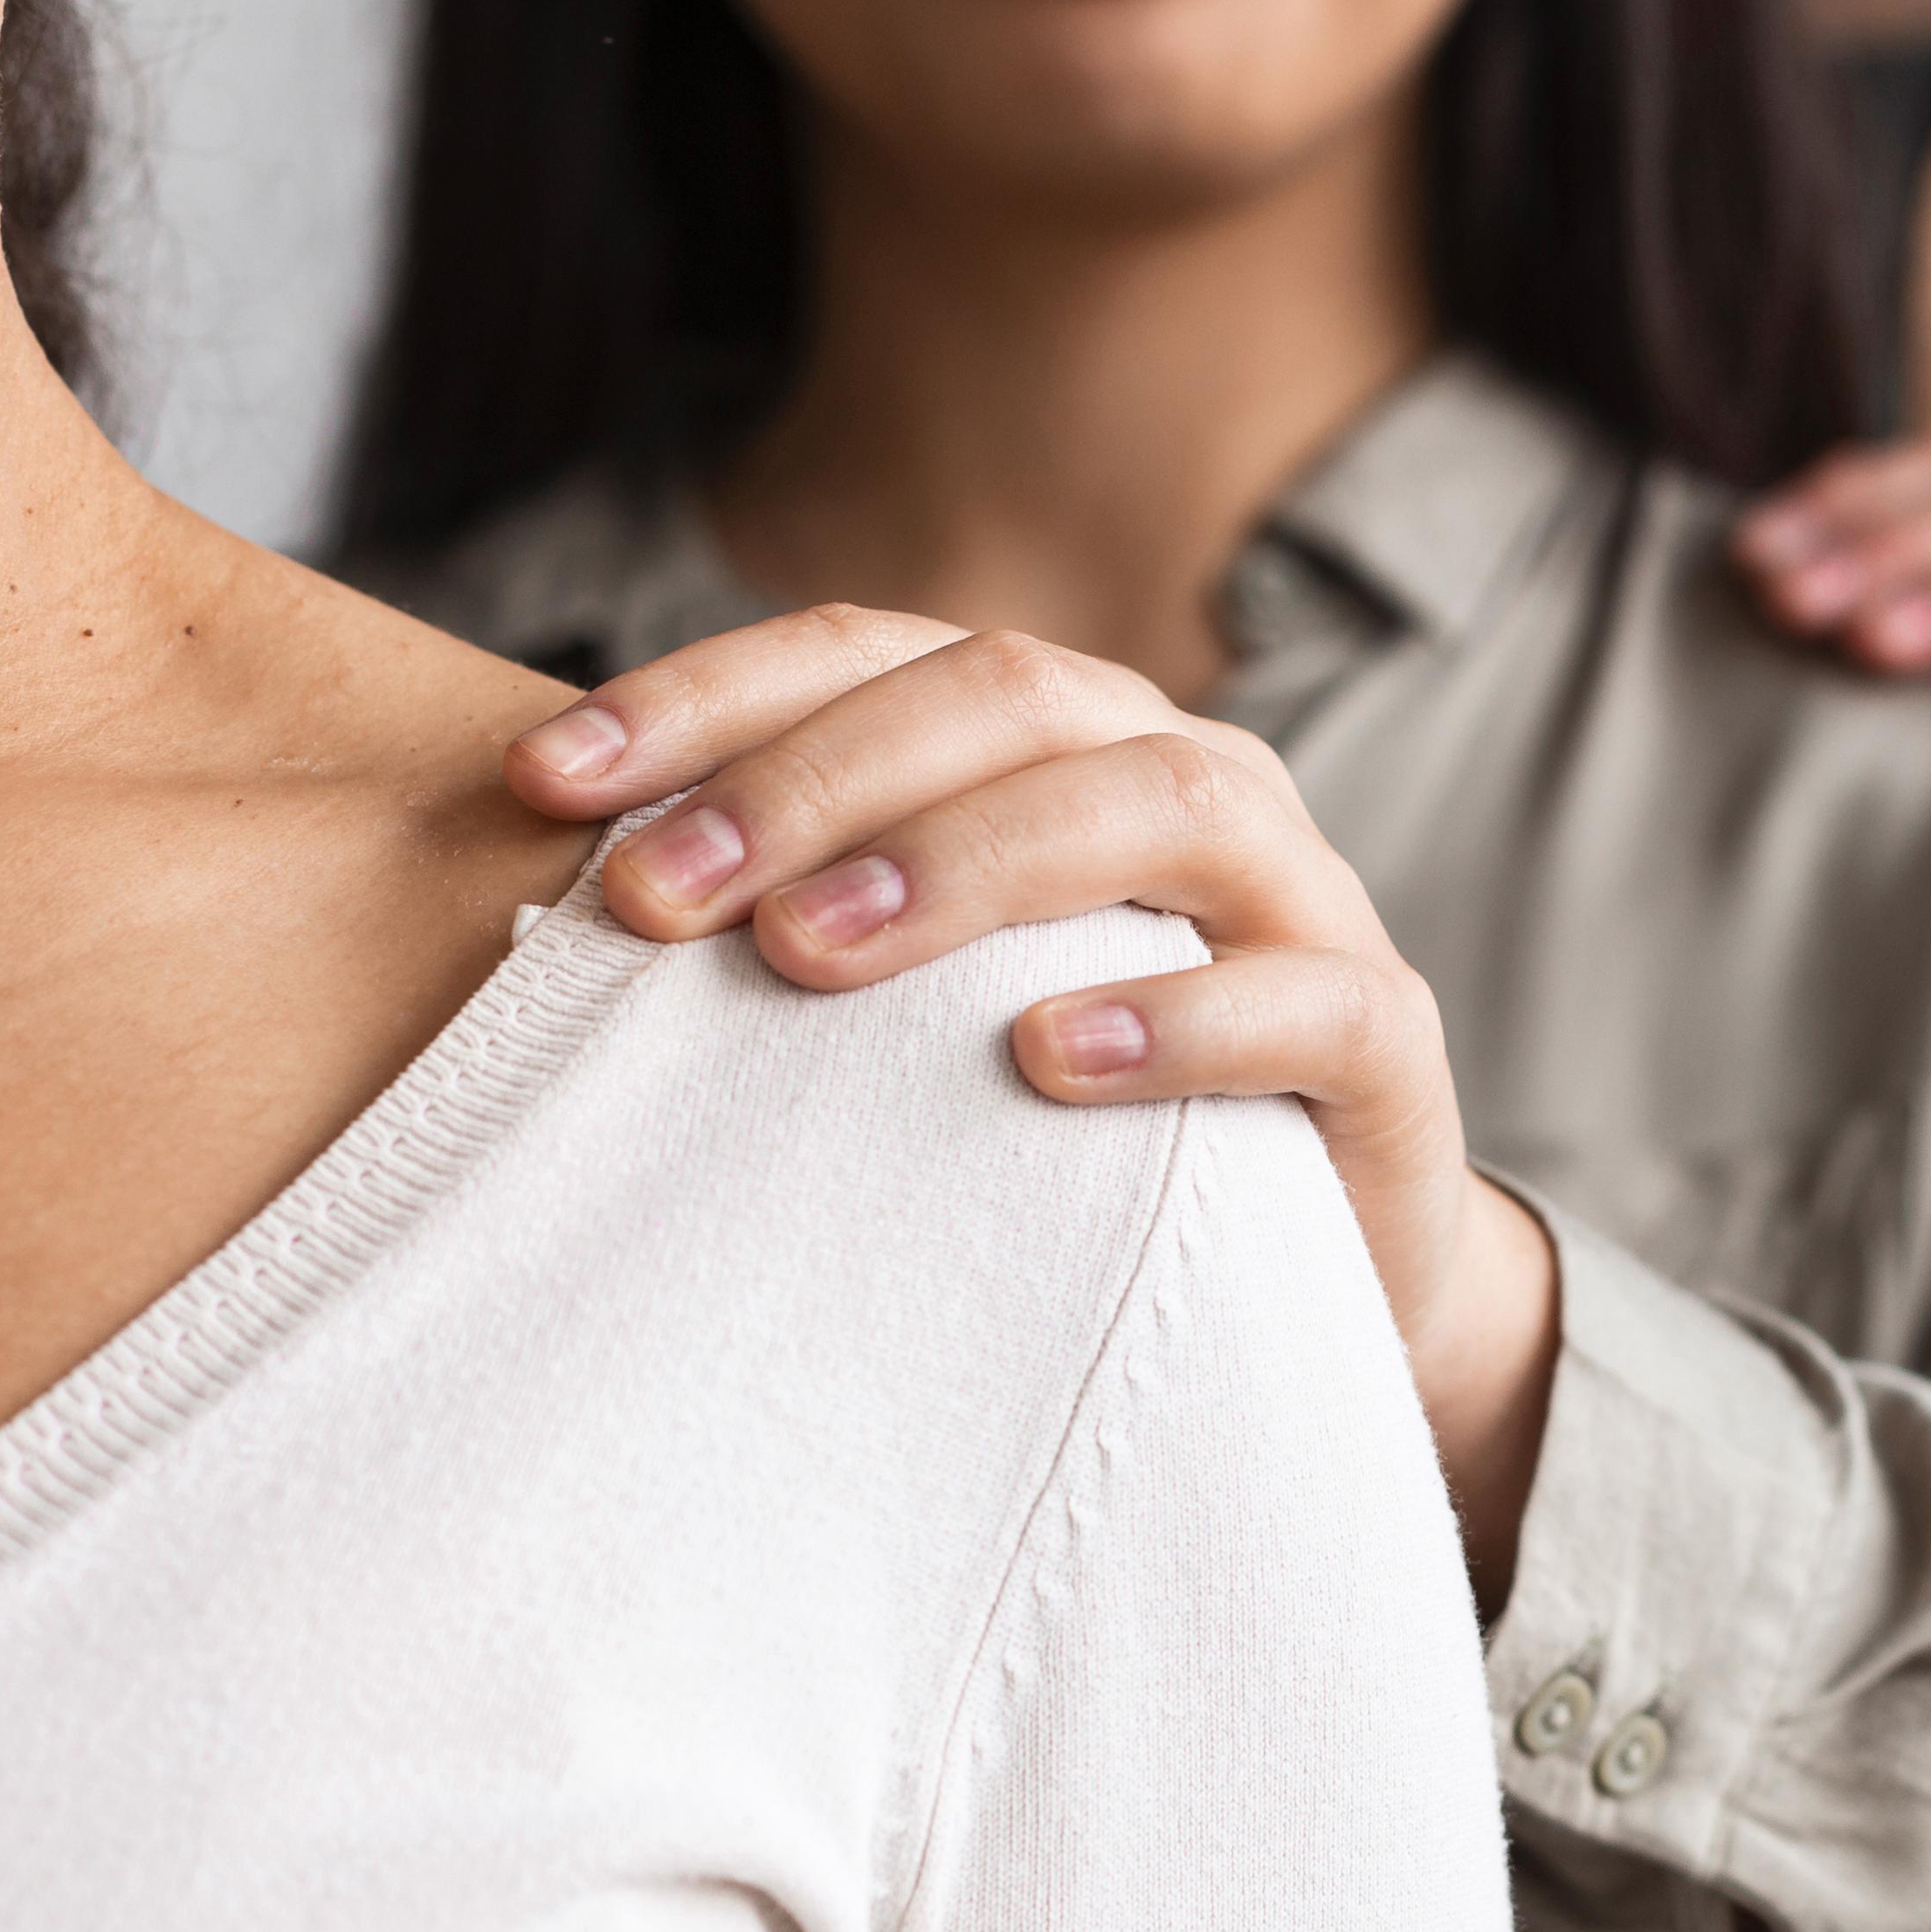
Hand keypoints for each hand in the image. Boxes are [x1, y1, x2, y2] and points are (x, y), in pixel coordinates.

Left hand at [508, 608, 1560, 1605]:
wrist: (1322, 1279)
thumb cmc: (1076, 1128)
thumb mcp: (928, 1004)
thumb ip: (806, 920)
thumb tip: (559, 898)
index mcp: (1063, 737)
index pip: (873, 652)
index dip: (705, 696)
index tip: (545, 784)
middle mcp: (1189, 779)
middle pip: (1009, 697)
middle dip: (814, 779)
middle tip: (661, 896)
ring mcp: (1304, 899)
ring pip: (1158, 803)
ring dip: (969, 861)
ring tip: (815, 954)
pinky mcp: (1385, 1044)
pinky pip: (1299, 1002)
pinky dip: (1176, 1018)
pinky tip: (1050, 1061)